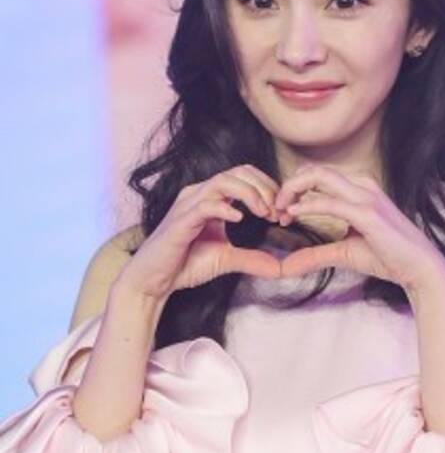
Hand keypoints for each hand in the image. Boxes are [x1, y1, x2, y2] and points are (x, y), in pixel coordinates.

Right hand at [117, 164, 282, 301]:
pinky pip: (204, 205)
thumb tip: (279, 267)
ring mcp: (188, 205)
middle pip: (239, 171)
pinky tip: (240, 219)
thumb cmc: (185, 264)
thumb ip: (253, 259)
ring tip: (264, 213)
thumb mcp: (227, 259)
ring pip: (224, 181)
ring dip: (250, 194)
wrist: (153, 281)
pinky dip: (225, 208)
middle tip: (279, 212)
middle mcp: (200, 194)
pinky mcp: (180, 221)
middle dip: (265, 188)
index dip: (269, 188)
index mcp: (212, 197)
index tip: (283, 212)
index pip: (246, 175)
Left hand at [275, 164, 444, 295]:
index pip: (319, 176)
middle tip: (274, 207)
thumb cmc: (389, 258)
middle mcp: (363, 186)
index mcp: (359, 189)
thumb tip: (287, 265)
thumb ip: (316, 254)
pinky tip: (293, 213)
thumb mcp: (344, 253)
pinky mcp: (368, 213)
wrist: (421, 269)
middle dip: (289, 184)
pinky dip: (308, 206)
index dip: (295, 189)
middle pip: (315, 170)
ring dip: (294, 190)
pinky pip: (331, 203)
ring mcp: (366, 197)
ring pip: (320, 177)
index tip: (282, 212)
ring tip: (279, 210)